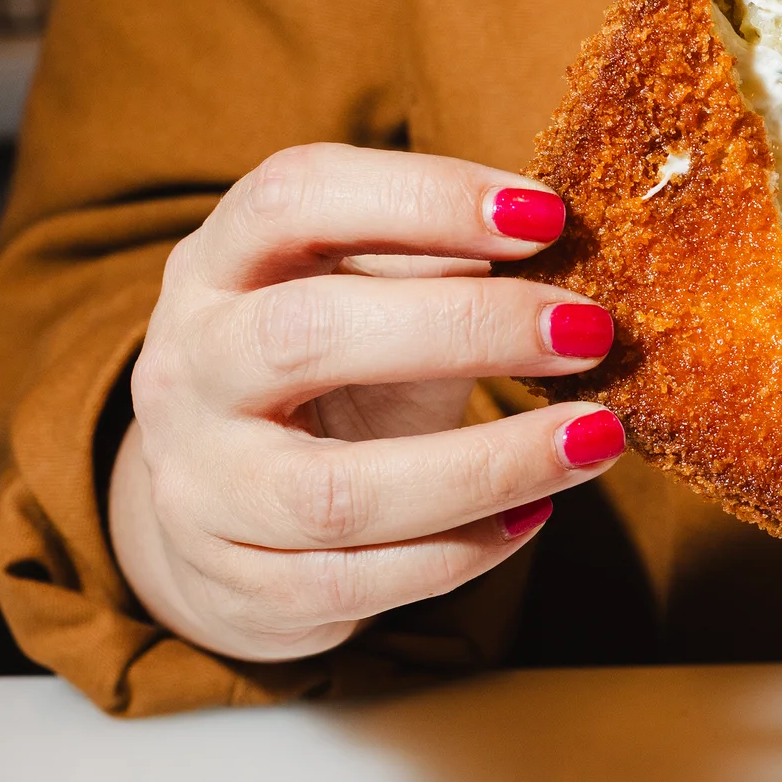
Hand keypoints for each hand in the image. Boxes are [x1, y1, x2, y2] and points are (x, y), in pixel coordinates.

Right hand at [110, 143, 628, 662]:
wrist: (228, 511)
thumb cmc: (336, 367)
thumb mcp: (367, 290)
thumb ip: (442, 258)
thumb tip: (573, 241)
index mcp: (220, 262)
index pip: (294, 196)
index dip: (423, 196)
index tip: (549, 217)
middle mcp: (185, 366)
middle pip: (305, 334)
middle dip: (465, 329)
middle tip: (591, 331)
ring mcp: (200, 485)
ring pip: (337, 491)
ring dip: (487, 467)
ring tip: (595, 436)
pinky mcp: (235, 584)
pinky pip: (355, 582)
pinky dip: (459, 553)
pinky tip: (534, 515)